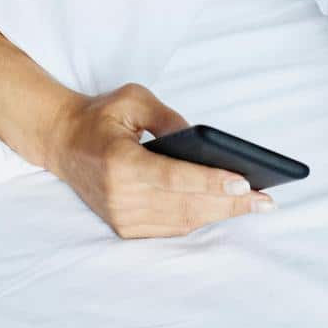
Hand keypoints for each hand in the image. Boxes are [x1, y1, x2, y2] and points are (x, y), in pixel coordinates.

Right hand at [43, 82, 276, 238]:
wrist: (62, 141)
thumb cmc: (100, 117)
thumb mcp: (133, 99)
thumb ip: (170, 118)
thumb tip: (206, 144)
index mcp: (118, 161)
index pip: (172, 177)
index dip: (210, 182)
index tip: (244, 183)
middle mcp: (119, 195)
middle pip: (184, 205)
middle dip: (228, 203)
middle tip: (265, 200)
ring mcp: (120, 216)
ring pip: (181, 221)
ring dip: (219, 214)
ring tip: (253, 205)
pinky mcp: (123, 227)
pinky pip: (170, 228)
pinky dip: (199, 219)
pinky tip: (223, 208)